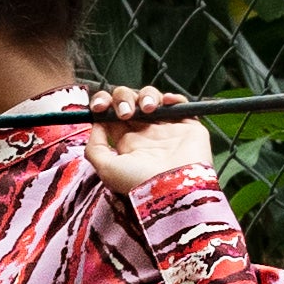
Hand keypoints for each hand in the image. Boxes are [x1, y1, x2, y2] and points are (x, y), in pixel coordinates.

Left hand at [86, 84, 213, 194]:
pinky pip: (180, 104)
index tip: (100, 107)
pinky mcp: (188, 127)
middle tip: (126, 112)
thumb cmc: (140, 182)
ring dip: (146, 95)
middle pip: (129, 99)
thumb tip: (95, 124)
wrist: (175, 189)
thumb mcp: (107, 170)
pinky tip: (166, 103)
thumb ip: (95, 148)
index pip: (110, 114)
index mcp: (126, 142)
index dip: (104, 104)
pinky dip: (173, 98)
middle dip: (123, 97)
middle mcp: (145, 133)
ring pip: (152, 97)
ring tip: (148, 109)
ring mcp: (167, 129)